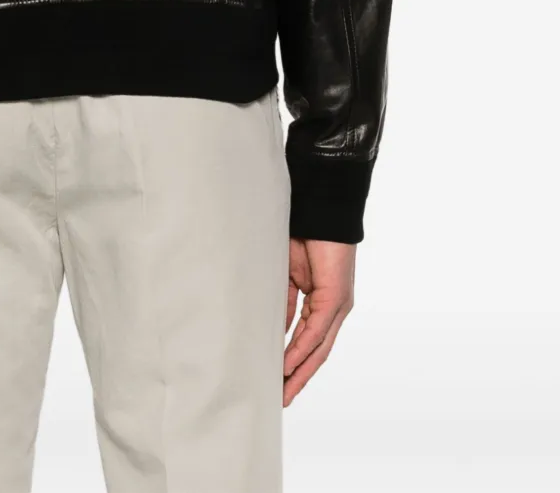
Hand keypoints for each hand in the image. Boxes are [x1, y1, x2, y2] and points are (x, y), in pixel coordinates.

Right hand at [283, 238, 355, 405]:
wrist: (319, 213)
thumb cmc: (303, 237)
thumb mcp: (286, 276)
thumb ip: (283, 303)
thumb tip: (275, 329)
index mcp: (320, 302)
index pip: (307, 340)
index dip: (293, 361)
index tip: (278, 379)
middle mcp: (332, 309)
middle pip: (315, 351)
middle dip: (298, 376)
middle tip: (281, 398)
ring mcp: (337, 305)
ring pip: (318, 347)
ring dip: (300, 371)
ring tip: (283, 390)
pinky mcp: (336, 299)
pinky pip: (316, 331)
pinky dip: (301, 349)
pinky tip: (288, 364)